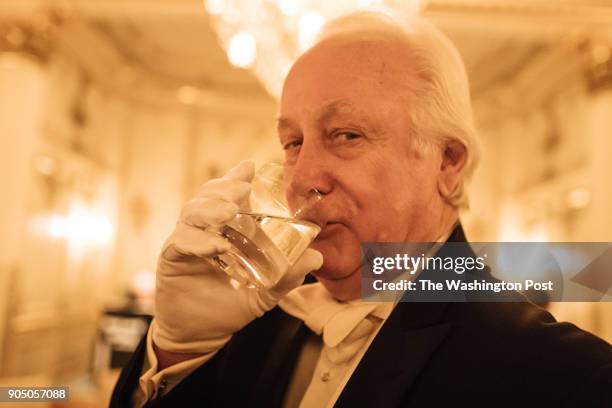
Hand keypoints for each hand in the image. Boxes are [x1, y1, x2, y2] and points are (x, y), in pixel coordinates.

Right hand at [152, 161, 322, 354]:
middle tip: (242, 190)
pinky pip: (181, 241)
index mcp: (222, 231)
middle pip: (207, 197)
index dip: (235, 178)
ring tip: (229, 212)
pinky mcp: (171, 258)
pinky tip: (217, 245)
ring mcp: (184, 243)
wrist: (197, 338)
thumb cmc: (226, 311)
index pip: (226, 197)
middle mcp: (201, 231)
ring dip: (210, 208)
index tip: (250, 167)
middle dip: (223, 188)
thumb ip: (286, 277)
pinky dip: (199, 240)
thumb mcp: (262, 294)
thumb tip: (317, 257)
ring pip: (191, 213)